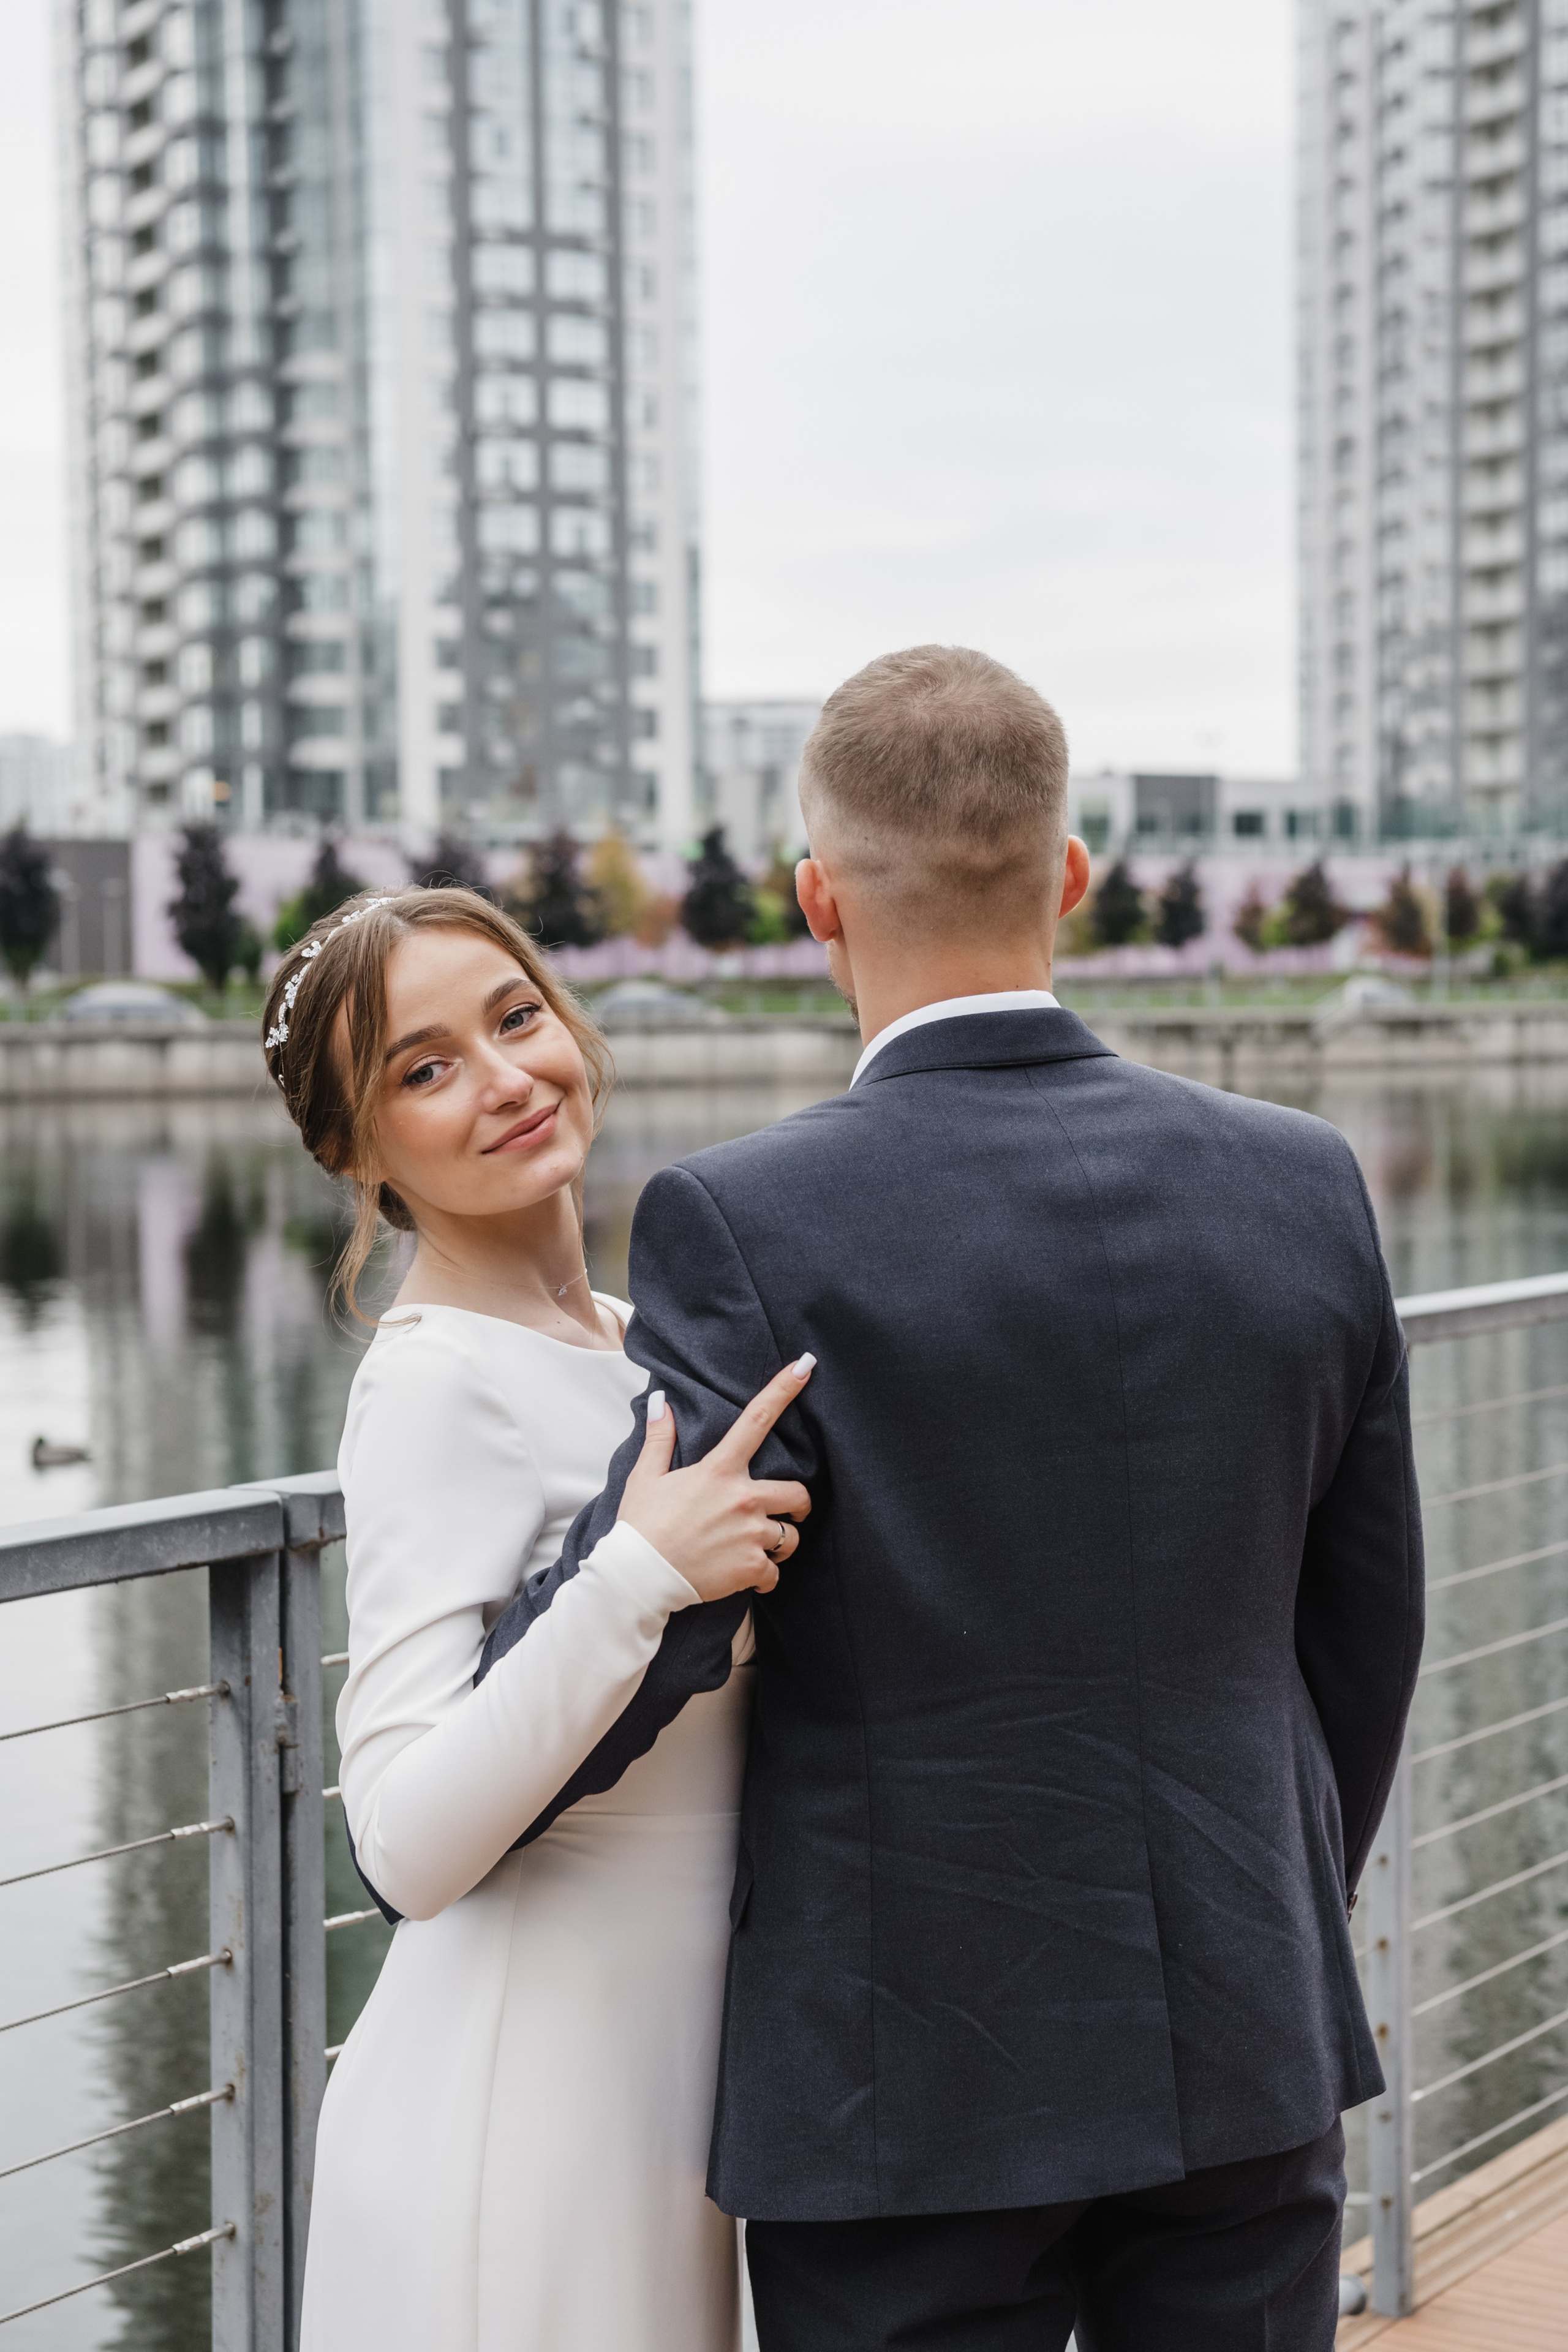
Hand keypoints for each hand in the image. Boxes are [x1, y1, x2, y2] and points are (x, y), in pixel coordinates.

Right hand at [617, 1357, 815, 1601]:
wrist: (639, 1578)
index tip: (805, 1367)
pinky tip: (746, 1576)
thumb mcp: (646, 1477)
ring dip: (780, 1543)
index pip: (757, 1420)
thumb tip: (660, 1402)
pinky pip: (775, 1573)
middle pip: (797, 1493)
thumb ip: (659, 1438)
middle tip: (789, 1512)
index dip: (783, 1390)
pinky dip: (764, 1576)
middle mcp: (743, 1499)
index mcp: (720, 1471)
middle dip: (798, 1505)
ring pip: (791, 1536)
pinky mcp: (752, 1567)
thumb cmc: (642, 1526)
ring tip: (757, 1548)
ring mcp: (751, 1534)